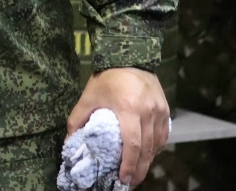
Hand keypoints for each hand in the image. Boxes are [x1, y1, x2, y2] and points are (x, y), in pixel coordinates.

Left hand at [67, 67, 168, 186]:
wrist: (130, 56)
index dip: (129, 164)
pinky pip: (163, 136)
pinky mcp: (166, 110)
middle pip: (147, 148)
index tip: (123, 178)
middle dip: (140, 169)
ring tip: (137, 173)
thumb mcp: (88, 97)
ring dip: (148, 161)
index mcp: (128, 108)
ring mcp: (159, 111)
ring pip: (157, 144)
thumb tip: (69, 142)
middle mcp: (147, 111)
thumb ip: (77, 119)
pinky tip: (147, 156)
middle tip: (130, 182)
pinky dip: (155, 148)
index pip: (132, 143)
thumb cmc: (107, 78)